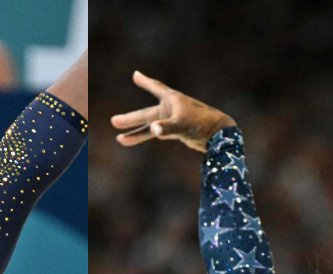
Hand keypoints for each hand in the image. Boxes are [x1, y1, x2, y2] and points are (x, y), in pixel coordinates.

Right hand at [111, 71, 235, 152]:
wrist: (218, 136)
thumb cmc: (201, 125)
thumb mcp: (182, 125)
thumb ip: (166, 128)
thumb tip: (153, 130)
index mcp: (172, 100)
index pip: (155, 87)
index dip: (145, 81)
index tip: (135, 74)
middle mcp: (171, 109)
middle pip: (146, 113)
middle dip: (130, 118)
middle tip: (113, 121)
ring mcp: (173, 120)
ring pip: (150, 126)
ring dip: (136, 133)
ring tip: (120, 139)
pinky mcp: (177, 131)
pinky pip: (158, 133)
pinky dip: (148, 135)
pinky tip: (139, 137)